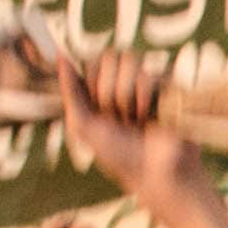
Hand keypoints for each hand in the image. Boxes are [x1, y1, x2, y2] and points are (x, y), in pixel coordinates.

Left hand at [58, 46, 198, 202]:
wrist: (155, 171)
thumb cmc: (118, 155)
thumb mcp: (83, 125)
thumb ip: (69, 90)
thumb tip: (60, 56)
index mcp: (102, 89)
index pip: (92, 62)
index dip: (93, 85)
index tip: (100, 113)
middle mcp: (125, 81)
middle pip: (109, 57)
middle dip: (109, 92)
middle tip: (119, 118)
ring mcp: (147, 81)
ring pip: (129, 60)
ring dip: (127, 94)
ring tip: (135, 118)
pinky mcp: (167, 85)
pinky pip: (149, 74)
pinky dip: (145, 98)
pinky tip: (150, 116)